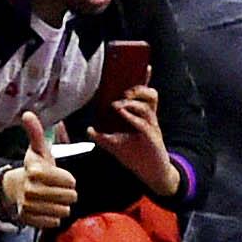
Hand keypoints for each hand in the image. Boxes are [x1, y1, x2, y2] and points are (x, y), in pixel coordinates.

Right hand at [6, 111, 78, 227]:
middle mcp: (30, 189)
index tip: (64, 177)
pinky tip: (48, 208)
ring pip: (63, 210)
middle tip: (60, 189)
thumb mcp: (38, 151)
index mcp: (35, 171)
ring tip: (54, 198)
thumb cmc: (34, 169)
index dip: (69, 180)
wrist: (16, 190)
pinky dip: (54, 216)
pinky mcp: (30, 220)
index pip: (69, 181)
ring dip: (62, 205)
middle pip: (69, 197)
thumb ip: (36, 133)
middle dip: (68, 193)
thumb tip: (27, 114)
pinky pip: (55, 221)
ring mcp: (29, 206)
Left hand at [85, 84, 180, 200]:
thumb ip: (102, 136)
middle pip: (150, 95)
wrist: (152, 174)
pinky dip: (133, 117)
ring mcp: (152, 128)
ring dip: (133, 102)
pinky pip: (144, 123)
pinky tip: (123, 113)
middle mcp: (149, 119)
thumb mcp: (115, 145)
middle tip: (124, 91)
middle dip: (138, 88)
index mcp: (142, 117)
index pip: (145, 94)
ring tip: (119, 104)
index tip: (144, 66)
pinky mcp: (153, 138)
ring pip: (147, 107)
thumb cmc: (136, 158)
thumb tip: (88, 129)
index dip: (145, 80)